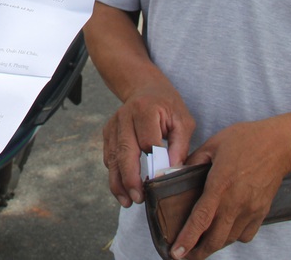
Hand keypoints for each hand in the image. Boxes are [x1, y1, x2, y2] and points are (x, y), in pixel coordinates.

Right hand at [102, 81, 194, 207]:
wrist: (146, 89)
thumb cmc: (168, 107)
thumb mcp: (183, 121)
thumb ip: (181, 145)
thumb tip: (172, 170)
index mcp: (145, 110)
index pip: (147, 141)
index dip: (155, 161)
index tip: (161, 178)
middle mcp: (124, 116)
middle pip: (125, 151)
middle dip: (130, 178)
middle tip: (139, 198)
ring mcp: (113, 125)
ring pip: (112, 157)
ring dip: (118, 182)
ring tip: (128, 201)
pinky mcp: (107, 133)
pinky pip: (108, 157)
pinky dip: (114, 174)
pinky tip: (123, 189)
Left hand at [170, 121, 290, 259]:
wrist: (280, 145)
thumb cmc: (245, 140)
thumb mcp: (213, 144)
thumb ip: (193, 161)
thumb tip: (176, 172)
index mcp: (220, 185)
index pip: (200, 219)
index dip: (187, 239)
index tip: (176, 252)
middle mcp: (235, 202)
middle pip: (215, 239)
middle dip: (198, 252)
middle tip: (184, 255)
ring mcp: (251, 210)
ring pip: (229, 239)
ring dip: (214, 245)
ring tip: (201, 245)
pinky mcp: (261, 212)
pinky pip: (245, 234)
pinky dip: (233, 237)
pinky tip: (225, 230)